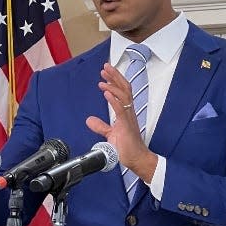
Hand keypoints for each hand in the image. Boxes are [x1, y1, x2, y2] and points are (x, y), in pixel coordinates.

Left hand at [86, 62, 157, 182]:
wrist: (136, 159)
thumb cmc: (127, 147)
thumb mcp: (110, 134)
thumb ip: (100, 126)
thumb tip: (89, 120)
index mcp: (125, 112)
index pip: (122, 91)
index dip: (114, 80)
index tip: (105, 73)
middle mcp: (129, 112)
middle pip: (124, 89)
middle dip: (115, 76)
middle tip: (105, 67)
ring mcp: (128, 118)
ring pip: (124, 96)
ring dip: (113, 85)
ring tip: (102, 79)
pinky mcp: (126, 125)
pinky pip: (121, 109)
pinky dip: (114, 100)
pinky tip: (107, 93)